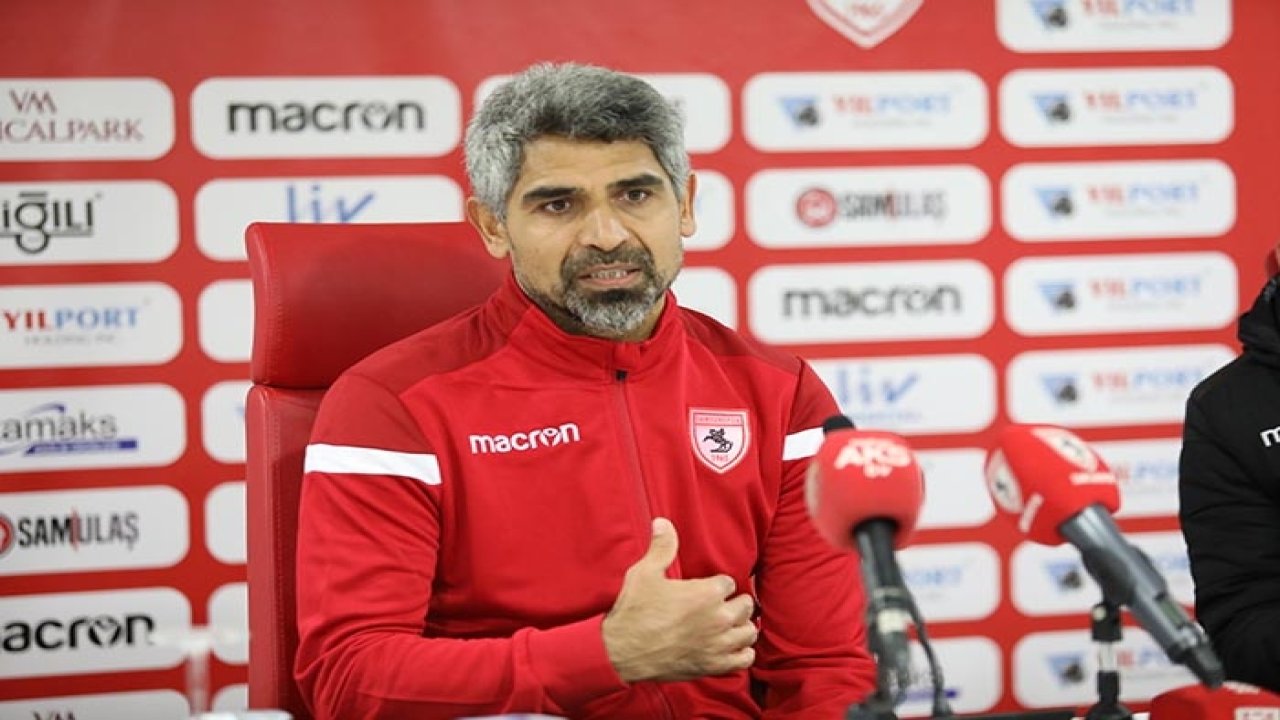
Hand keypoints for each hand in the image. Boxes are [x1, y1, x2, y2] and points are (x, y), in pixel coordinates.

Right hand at [601, 517, 758, 682]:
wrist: (622, 652)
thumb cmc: (633, 612)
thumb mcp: (644, 573)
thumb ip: (661, 548)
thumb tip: (663, 523)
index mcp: (706, 593)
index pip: (729, 583)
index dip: (718, 585)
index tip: (707, 590)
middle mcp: (718, 618)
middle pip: (745, 605)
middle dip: (734, 603)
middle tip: (719, 606)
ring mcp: (718, 644)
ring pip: (749, 632)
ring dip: (741, 627)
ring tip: (728, 625)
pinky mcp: (714, 666)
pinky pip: (745, 658)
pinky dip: (741, 652)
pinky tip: (729, 647)